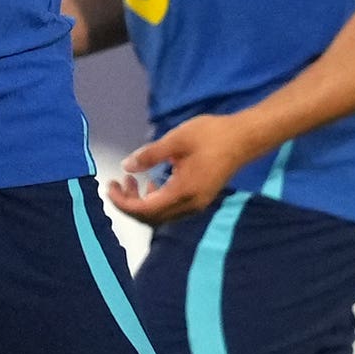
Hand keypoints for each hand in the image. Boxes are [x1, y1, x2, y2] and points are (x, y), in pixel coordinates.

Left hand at [107, 112, 255, 222]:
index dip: (123, 201)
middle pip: (151, 218)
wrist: (245, 138)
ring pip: (161, 215)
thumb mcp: (177, 140)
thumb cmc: (212, 135)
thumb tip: (126, 167)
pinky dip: (156, 200)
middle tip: (118, 182)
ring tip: (132, 180)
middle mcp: (190, 205)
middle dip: (130, 203)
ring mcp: (197, 204)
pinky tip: (152, 182)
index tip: (110, 186)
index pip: (145, 209)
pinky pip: (171, 209)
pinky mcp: (200, 199)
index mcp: (183, 192)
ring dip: (142, 202)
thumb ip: (150, 155)